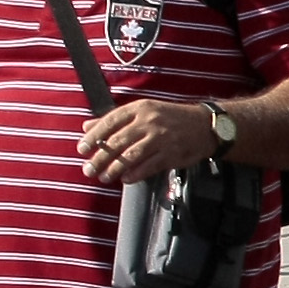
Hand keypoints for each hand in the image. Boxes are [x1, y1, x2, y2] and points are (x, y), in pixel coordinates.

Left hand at [80, 98, 214, 185]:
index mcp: (140, 108)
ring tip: (103, 177)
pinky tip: (125, 179)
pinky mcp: (171, 153)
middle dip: (100, 157)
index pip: (110, 121)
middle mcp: (149, 121)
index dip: (94, 136)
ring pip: (131, 156)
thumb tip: (86, 126)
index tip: (82, 148)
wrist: (206, 125)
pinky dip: (135, 174)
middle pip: (117, 141)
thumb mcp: (144, 111)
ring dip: (114, 168)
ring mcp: (161, 138)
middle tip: (88, 169)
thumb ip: (114, 120)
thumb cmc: (171, 118)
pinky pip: (148, 166)